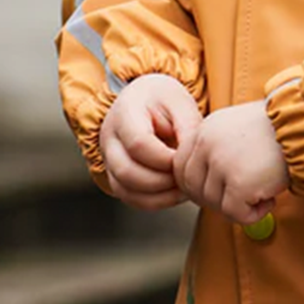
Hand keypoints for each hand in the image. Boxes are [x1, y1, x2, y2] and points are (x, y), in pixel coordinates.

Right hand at [98, 74, 201, 210]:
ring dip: (159, 195)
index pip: (138, 144)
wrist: (146, 101)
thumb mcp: (181, 103)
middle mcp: (109, 137)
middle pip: (127, 172)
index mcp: (124, 112)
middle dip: (162, 181)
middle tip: (186, 176)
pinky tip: (175, 193)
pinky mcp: (115, 176)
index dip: (165, 159)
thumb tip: (195, 158)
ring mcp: (109, 159)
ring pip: (126, 190)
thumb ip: (188, 128)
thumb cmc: (165, 102)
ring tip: (184, 186)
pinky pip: (130, 198)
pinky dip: (155, 201)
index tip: (185, 158)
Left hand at [173, 100, 288, 224]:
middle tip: (239, 200)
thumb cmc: (278, 129)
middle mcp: (207, 145)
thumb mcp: (236, 128)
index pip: (179, 167)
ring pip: (214, 203)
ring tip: (263, 193)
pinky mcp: (239, 184)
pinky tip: (270, 199)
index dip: (194, 186)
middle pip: (193, 188)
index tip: (215, 192)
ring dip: (238, 206)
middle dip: (213, 201)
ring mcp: (221, 164)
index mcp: (204, 130)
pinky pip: (236, 214)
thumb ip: (215, 150)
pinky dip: (254, 214)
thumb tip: (205, 187)